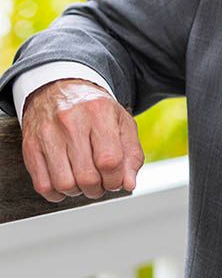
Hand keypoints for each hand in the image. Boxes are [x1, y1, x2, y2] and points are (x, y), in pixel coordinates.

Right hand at [20, 78, 144, 202]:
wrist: (61, 89)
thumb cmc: (95, 109)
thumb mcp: (121, 122)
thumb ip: (131, 153)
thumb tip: (128, 184)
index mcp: (99, 112)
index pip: (109, 160)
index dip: (115, 179)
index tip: (116, 180)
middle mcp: (72, 121)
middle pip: (87, 176)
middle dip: (98, 188)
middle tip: (101, 183)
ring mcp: (48, 134)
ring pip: (64, 184)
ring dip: (78, 192)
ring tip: (84, 182)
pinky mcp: (30, 146)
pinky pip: (43, 185)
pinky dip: (57, 193)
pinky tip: (67, 182)